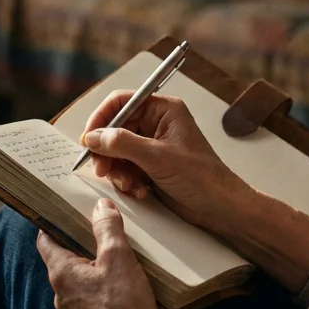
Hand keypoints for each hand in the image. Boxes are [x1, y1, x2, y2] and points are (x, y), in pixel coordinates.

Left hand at [36, 198, 163, 308]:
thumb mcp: (118, 257)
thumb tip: (100, 206)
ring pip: (78, 277)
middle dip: (79, 241)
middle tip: (97, 225)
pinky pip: (90, 294)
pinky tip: (121, 279)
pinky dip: (101, 282)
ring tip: (114, 251)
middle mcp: (61, 292)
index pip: (45, 240)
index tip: (64, 210)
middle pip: (63, 258)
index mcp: (61, 272)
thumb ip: (107, 228)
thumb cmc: (123, 305)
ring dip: (92, 263)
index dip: (52, 223)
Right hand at [82, 91, 251, 232]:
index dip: (101, 118)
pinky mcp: (151, 165)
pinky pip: (126, 167)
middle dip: (107, 151)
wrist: (219, 207)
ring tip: (128, 184)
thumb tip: (94, 136)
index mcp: (163, 110)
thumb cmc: (202, 177)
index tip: (88, 138)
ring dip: (118, 170)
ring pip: (117, 151)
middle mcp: (157, 123)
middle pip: (115, 128)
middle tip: (102, 169)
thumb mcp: (157, 157)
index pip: (122, 102)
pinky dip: (127, 179)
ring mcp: (153, 145)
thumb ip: (122, 143)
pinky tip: (140, 190)